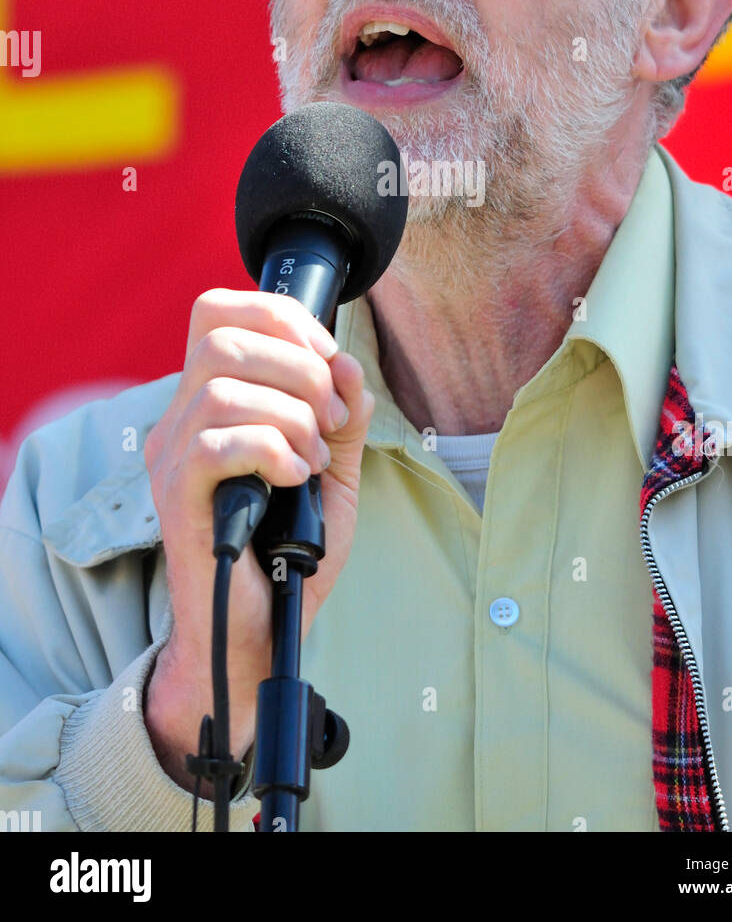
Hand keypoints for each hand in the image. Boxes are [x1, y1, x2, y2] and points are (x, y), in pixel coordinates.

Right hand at [142, 288, 373, 792]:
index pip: (219, 312)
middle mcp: (182, 421)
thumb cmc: (290, 552)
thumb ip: (342, 417)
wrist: (264, 631)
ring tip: (313, 458)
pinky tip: (294, 478)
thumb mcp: (332, 471)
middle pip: (223, 339)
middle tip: (330, 420)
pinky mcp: (178, 501)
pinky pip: (215, 444)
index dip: (280, 317)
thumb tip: (348, 365)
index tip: (329, 359)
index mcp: (211, 401)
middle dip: (298, 368)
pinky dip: (271, 450)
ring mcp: (173, 460)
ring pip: (223, 389)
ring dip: (290, 415)